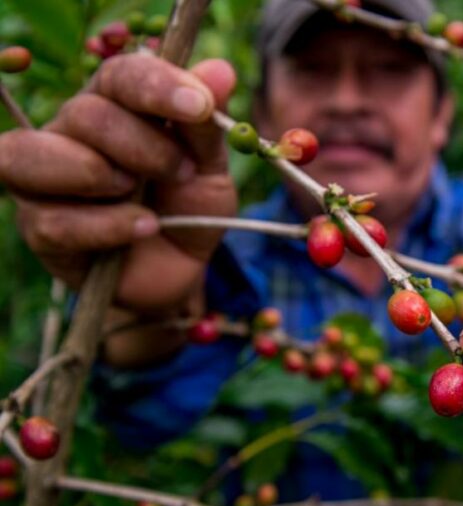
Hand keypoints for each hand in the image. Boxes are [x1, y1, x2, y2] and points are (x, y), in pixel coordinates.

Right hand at [0, 54, 237, 312]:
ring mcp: (44, 179)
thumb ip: (208, 124)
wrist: (182, 267)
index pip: (120, 74)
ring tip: (142, 194)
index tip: (200, 106)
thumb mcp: (210, 167)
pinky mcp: (39, 227)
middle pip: (85, 114)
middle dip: (144, 146)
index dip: (158, 85)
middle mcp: (70, 132)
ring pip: (33, 153)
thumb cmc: (190, 206)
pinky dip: (108, 225)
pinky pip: (52, 220)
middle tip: (180, 172)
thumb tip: (220, 70)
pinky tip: (144, 228)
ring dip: (99, 174)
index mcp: (114, 103)